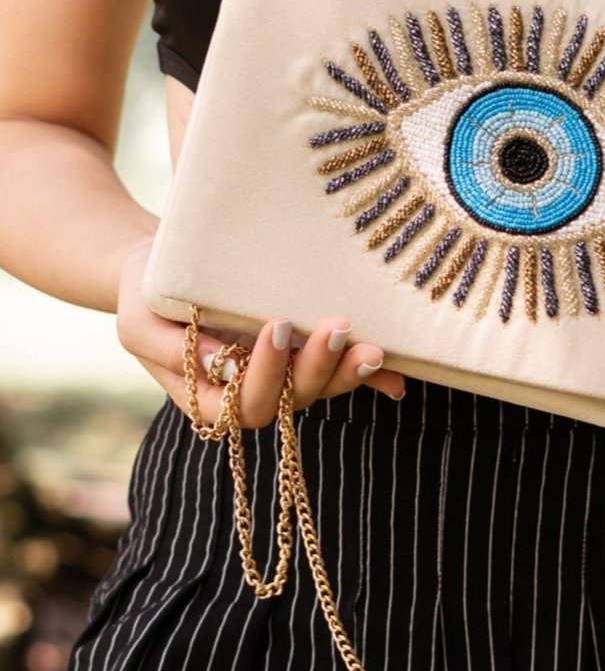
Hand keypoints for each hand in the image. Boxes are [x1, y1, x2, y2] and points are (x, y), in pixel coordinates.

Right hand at [116, 242, 405, 426]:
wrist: (166, 266)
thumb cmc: (147, 292)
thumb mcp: (140, 321)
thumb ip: (171, 351)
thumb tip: (218, 364)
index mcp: (209, 395)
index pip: (244, 404)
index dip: (266, 376)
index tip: (276, 326)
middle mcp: (252, 391)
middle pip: (292, 401)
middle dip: (317, 368)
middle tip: (335, 326)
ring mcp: (284, 376)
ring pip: (321, 389)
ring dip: (349, 371)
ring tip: (370, 344)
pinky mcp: (307, 355)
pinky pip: (343, 374)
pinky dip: (374, 377)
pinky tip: (398, 374)